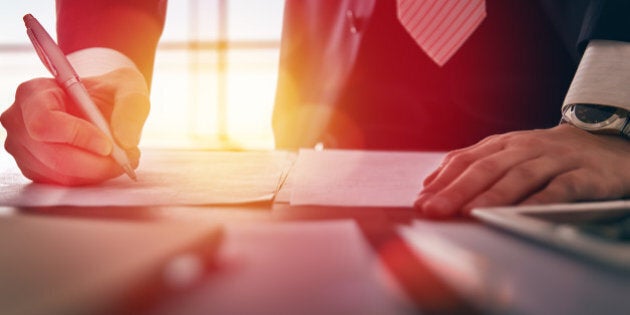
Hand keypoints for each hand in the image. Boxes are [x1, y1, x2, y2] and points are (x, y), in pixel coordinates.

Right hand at [0, 67, 148, 184]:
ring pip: (60, 175)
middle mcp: (20, 122)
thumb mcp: (127, 87)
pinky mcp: (35, 170)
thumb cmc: (109, 91)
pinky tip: (105, 165)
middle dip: (96, 163)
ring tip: (121, 159)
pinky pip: (62, 184)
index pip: (45, 122)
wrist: (103, 105)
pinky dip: (89, 179)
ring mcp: (24, 149)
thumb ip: (130, 108)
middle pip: (54, 156)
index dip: (77, 137)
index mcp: (33, 93)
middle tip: (126, 159)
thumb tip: (126, 140)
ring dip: (97, 173)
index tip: (108, 145)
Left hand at [415, 124, 629, 216]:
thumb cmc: (546, 155)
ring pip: (519, 176)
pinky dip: (539, 201)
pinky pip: (559, 188)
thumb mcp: (507, 153)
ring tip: (469, 212)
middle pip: (486, 168)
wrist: (605, 144)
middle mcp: (525, 148)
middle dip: (457, 190)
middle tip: (435, 210)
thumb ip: (472, 165)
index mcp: (503, 144)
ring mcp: (555, 159)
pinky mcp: (584, 175)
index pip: (466, 160)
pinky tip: (521, 214)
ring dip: (492, 195)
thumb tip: (430, 183)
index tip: (421, 201)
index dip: (442, 180)